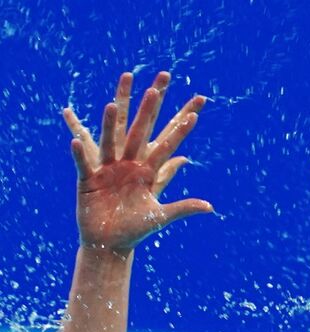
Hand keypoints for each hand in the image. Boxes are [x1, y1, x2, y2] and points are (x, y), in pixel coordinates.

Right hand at [64, 71, 210, 250]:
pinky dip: (80, 154)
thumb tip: (211, 207)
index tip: (195, 113)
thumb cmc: (136, 228)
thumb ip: (183, 208)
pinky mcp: (87, 180)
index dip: (180, 131)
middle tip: (155, 88)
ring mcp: (107, 169)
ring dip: (108, 124)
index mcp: (147, 171)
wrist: (110, 242)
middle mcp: (128, 164)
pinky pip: (84, 164)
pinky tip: (75, 140)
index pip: (167, 146)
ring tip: (110, 104)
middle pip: (138, 132)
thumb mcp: (160, 216)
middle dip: (147, 111)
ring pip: (109, 142)